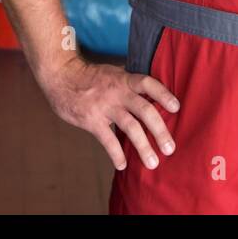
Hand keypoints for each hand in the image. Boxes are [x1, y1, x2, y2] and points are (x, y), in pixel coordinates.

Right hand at [39, 57, 179, 171]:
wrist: (60, 76)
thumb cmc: (89, 76)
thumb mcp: (112, 73)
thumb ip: (129, 83)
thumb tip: (152, 93)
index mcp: (124, 79)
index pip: (148, 84)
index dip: (163, 94)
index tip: (177, 108)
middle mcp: (117, 92)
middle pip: (145, 110)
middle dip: (160, 130)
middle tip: (170, 149)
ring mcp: (105, 106)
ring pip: (130, 127)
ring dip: (144, 147)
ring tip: (153, 163)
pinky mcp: (91, 120)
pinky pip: (108, 140)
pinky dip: (116, 154)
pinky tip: (123, 165)